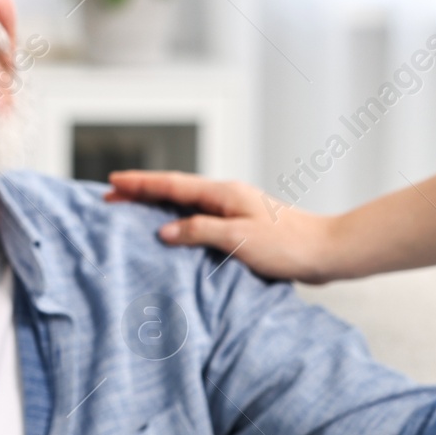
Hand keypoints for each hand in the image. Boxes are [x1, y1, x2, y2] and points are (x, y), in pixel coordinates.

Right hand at [105, 171, 341, 283]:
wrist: (324, 252)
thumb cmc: (288, 246)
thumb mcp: (239, 239)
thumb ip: (199, 232)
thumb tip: (165, 230)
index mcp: (223, 193)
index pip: (171, 185)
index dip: (140, 184)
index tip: (112, 182)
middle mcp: (226, 197)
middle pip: (175, 191)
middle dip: (141, 192)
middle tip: (110, 198)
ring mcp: (234, 210)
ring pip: (187, 204)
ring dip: (158, 206)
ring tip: (132, 212)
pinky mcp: (242, 227)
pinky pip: (201, 220)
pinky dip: (179, 221)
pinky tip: (173, 232)